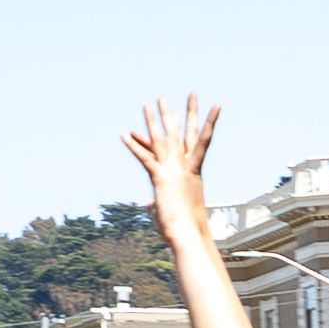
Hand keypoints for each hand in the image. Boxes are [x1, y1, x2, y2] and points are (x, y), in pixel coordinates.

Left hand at [123, 100, 222, 251]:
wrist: (190, 235)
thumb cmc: (186, 228)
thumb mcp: (174, 211)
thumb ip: (159, 203)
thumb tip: (149, 205)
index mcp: (193, 172)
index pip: (195, 143)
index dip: (200, 126)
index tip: (203, 111)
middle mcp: (186, 167)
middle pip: (187, 133)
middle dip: (189, 111)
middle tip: (193, 92)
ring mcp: (174, 170)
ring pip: (164, 139)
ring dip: (158, 118)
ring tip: (155, 100)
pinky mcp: (160, 178)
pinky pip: (144, 158)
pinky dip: (134, 147)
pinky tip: (125, 134)